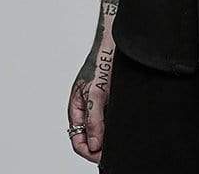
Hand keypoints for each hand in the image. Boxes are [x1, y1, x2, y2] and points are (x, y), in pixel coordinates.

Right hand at [67, 34, 115, 163]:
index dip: (89, 151)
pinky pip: (110, 119)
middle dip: (98, 147)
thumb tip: (93, 145)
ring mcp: (98, 104)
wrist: (116, 43)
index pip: (77, 139)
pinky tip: (122, 124)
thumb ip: (94, 119)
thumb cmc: (101, 61)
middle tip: (112, 150)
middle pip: (89, 137)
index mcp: (76, 107)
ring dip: (107, 136)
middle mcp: (86, 108)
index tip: (102, 156)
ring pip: (100, 130)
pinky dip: (115, 125)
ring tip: (118, 137)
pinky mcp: (110, 100)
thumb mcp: (96, 93)